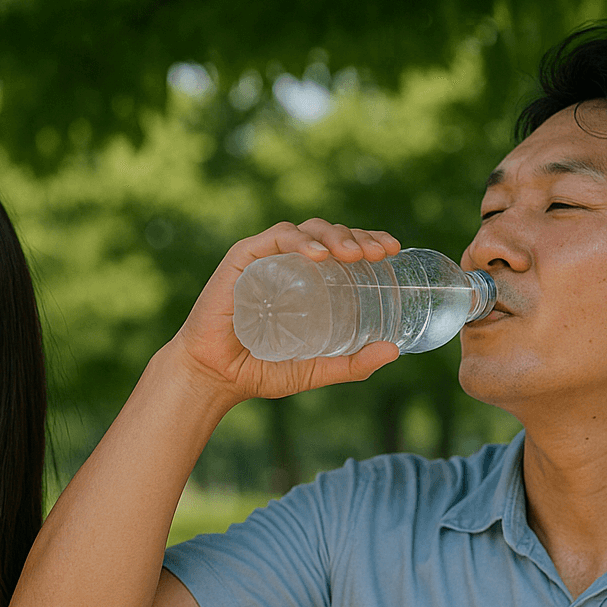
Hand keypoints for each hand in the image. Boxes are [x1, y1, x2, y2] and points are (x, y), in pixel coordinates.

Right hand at [170, 219, 403, 402]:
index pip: (342, 249)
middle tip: (379, 254)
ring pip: (306, 229)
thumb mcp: (314, 369)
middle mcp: (287, 263)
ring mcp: (264, 258)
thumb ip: (351, 365)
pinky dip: (298, 240)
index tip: (392, 251)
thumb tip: (393, 351)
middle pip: (329, 234)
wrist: (213, 377)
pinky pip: (273, 238)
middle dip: (358, 237)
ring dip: (334, 235)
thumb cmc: (260, 371)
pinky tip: (318, 254)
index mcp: (306, 280)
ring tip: (352, 254)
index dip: (369, 241)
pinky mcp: (241, 259)